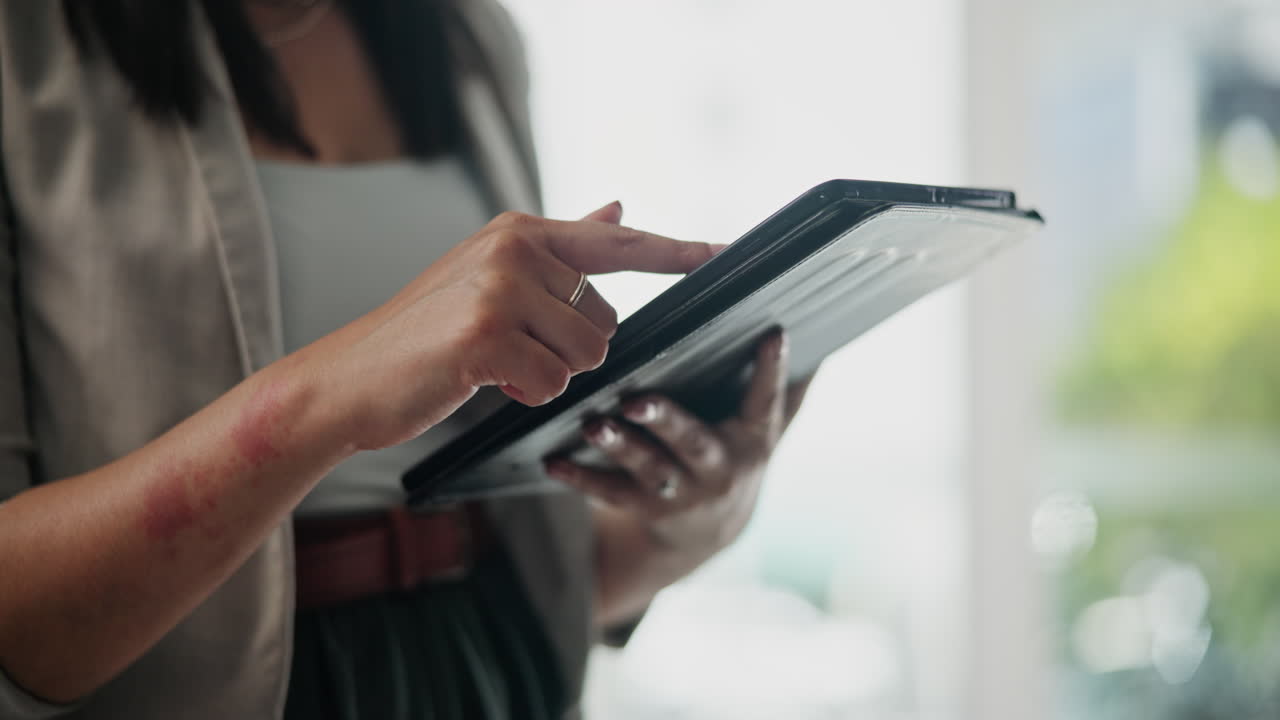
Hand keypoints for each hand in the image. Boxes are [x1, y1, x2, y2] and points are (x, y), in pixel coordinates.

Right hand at [316, 204, 719, 450]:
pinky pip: (553, 382)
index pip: (615, 243)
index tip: (722, 253)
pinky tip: (483, 381)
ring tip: (495, 365)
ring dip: (549, 376)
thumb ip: (561, 246)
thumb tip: (618, 208)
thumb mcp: (492, 276)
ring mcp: (499, 289)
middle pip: (605, 321)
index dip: (673, 251)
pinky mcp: (486, 334)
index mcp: (519, 232)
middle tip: (511, 350)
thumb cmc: (426, 332)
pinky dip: (525, 394)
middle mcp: (514, 249)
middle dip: (569, 351)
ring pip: (586, 355)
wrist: (351, 377)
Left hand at [546, 330, 813, 556]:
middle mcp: (717, 469)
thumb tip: (804, 330)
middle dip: (665, 421)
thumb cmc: (732, 454)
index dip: (772, 368)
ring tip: (594, 425)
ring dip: (620, 447)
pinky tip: (552, 461)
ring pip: (648, 468)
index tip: (773, 333)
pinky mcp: (646, 508)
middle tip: (635, 400)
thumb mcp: (763, 427)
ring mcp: (680, 492)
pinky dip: (580, 478)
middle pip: (692, 442)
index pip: (766, 401)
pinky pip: (611, 493)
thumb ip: (779, 385)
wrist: (710, 531)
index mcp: (751, 439)